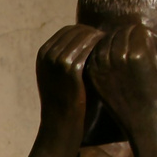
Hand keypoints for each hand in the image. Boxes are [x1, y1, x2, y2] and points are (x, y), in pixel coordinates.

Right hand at [35, 24, 104, 139]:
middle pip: (75, 31)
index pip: (67, 31)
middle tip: (110, 38)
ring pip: (83, 37)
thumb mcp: (62, 76)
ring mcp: (57, 61)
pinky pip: (88, 49)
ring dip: (99, 38)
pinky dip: (101, 47)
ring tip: (113, 44)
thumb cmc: (67, 102)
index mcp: (43, 53)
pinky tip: (111, 53)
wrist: (60, 126)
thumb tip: (93, 38)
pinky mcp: (69, 69)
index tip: (100, 36)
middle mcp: (47, 54)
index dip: (85, 31)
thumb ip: (71, 56)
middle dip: (93, 33)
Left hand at [87, 23, 156, 131]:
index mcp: (139, 54)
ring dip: (114, 42)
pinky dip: (103, 52)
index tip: (146, 41)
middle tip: (133, 43)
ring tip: (124, 49)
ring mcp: (103, 68)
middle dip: (128, 35)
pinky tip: (113, 57)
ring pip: (106, 41)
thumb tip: (146, 29)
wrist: (144, 122)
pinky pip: (96, 54)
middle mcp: (118, 59)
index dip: (143, 32)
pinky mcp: (94, 76)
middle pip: (120, 33)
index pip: (137, 28)